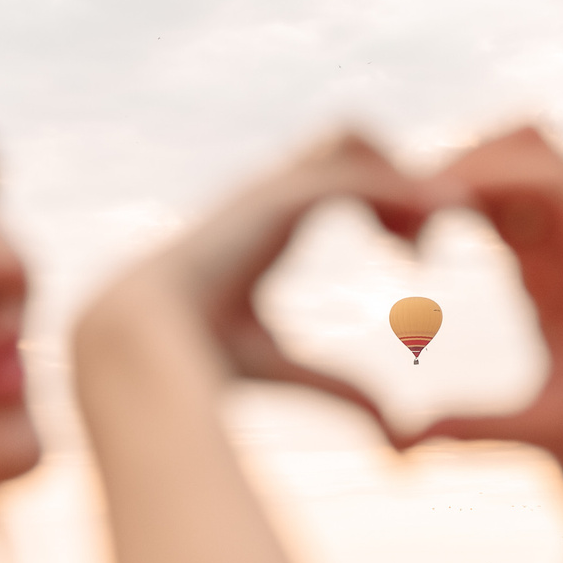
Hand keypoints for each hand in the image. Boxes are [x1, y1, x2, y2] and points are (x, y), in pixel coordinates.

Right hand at [78, 132, 437, 437]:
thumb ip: (340, 388)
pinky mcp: (273, 200)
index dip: (390, 201)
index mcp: (270, 221)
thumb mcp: (287, 369)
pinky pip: (348, 176)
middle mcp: (270, 193)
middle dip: (399, 172)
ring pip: (350, 137)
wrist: (139, 346)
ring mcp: (268, 189)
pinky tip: (412, 240)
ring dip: (397, 172)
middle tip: (424, 239)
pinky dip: (390, 194)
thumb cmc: (196, 359)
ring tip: (424, 228)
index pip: (341, 178)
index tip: (416, 256)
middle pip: (348, 140)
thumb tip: (394, 425)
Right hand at [406, 126, 562, 481]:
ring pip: (530, 153)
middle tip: (399, 211)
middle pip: (537, 151)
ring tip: (410, 214)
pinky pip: (522, 181)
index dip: (484, 178)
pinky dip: (478, 183)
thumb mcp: (555, 439)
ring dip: (470, 166)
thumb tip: (405, 439)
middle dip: (465, 165)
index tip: (420, 201)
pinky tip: (432, 218)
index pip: (552, 187)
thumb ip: (483, 430)